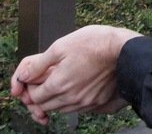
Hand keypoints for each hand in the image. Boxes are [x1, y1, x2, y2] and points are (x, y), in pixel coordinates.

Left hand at [10, 25, 141, 124]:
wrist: (126, 50)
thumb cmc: (97, 43)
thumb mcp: (62, 45)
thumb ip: (39, 63)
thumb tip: (24, 75)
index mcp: (59, 84)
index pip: (35, 96)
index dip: (32, 87)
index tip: (37, 78)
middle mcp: (71, 98)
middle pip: (46, 106)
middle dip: (42, 95)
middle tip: (48, 80)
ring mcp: (86, 102)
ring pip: (62, 109)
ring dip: (58, 99)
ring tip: (64, 82)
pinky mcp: (99, 102)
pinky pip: (79, 109)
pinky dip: (73, 101)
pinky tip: (78, 88)